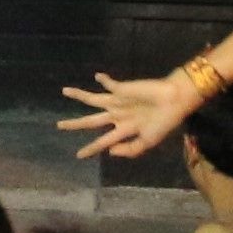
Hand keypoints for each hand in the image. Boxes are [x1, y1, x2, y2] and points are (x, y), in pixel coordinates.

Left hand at [59, 71, 191, 162]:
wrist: (174, 101)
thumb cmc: (163, 122)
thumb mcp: (148, 142)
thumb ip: (130, 149)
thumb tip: (109, 152)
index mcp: (125, 130)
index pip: (103, 141)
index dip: (91, 148)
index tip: (78, 155)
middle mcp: (118, 116)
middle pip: (91, 121)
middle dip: (75, 124)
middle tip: (59, 125)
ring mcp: (118, 101)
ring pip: (93, 99)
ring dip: (79, 95)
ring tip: (65, 91)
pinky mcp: (122, 89)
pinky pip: (109, 84)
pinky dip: (104, 80)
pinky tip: (97, 76)